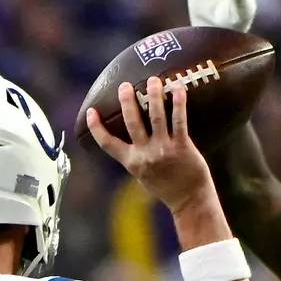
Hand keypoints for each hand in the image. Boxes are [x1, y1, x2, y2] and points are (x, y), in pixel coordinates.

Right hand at [87, 78, 216, 222]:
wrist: (188, 200)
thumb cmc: (166, 186)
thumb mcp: (142, 174)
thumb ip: (136, 156)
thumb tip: (129, 136)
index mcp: (132, 162)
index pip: (108, 144)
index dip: (97, 127)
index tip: (92, 111)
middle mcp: (145, 155)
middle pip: (132, 123)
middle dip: (127, 102)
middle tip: (125, 86)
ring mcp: (163, 149)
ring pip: (156, 117)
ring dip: (153, 96)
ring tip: (153, 80)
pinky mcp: (181, 146)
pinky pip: (179, 121)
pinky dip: (178, 104)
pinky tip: (178, 89)